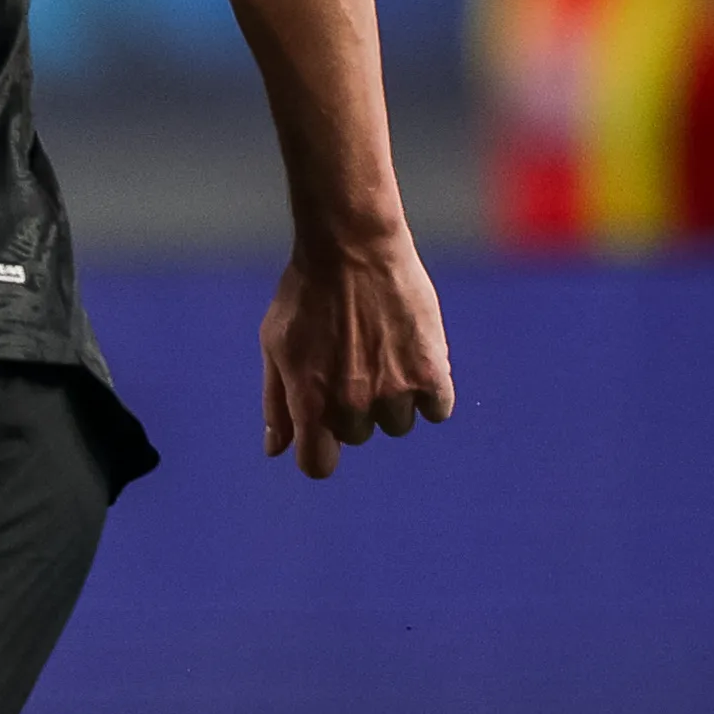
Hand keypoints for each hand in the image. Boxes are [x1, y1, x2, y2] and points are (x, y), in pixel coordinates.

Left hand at [258, 226, 453, 477]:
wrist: (353, 248)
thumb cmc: (305, 295)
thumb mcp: (275, 347)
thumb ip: (277, 403)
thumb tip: (276, 450)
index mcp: (308, 401)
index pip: (317, 465)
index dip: (320, 453)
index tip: (325, 436)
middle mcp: (351, 403)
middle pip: (358, 436)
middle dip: (353, 409)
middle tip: (351, 363)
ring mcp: (393, 390)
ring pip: (398, 424)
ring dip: (393, 400)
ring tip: (383, 356)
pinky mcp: (431, 372)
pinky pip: (438, 410)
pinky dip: (431, 393)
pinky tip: (415, 361)